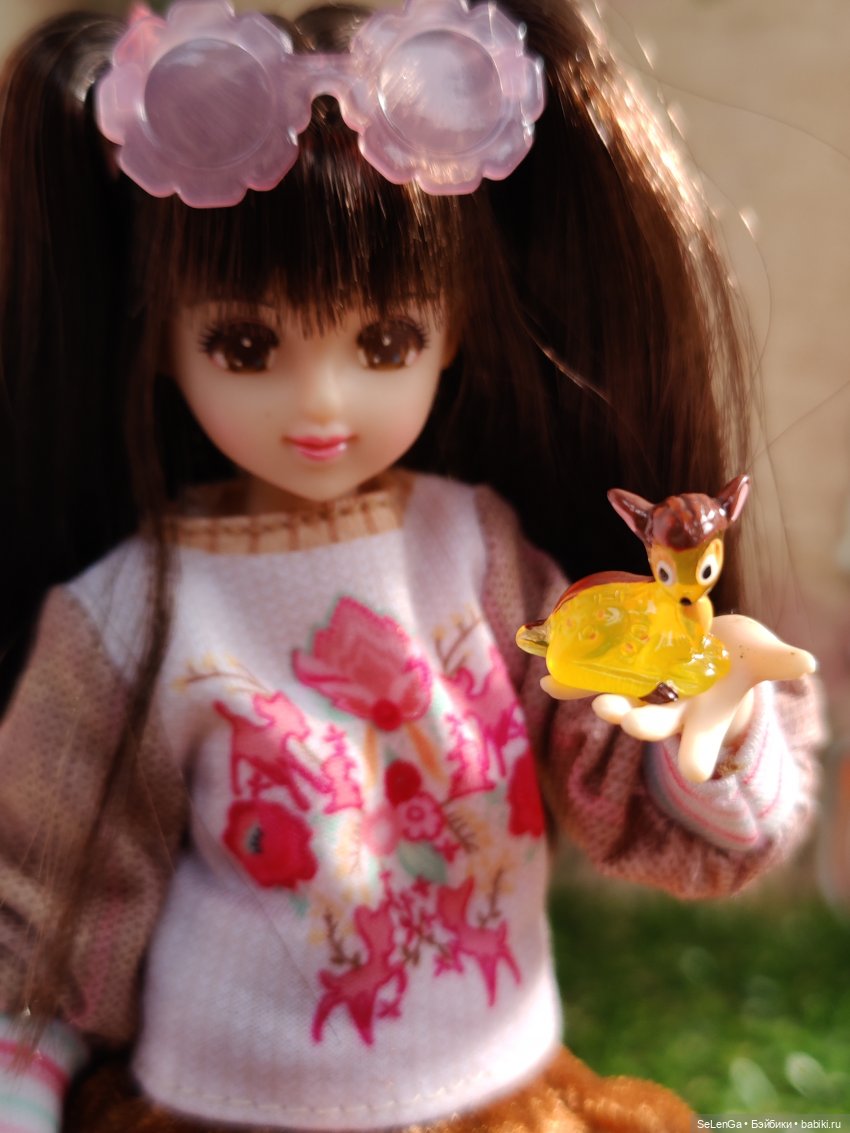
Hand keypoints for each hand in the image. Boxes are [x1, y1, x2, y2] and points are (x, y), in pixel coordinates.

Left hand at [582, 615, 815, 782]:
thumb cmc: (740, 657)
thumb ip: (778, 661)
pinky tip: (549, 683)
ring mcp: (644, 692)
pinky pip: (592, 679)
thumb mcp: (761, 658)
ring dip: (608, 702)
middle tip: (628, 721)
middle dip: (642, 723)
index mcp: (704, 716)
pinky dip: (571, 683)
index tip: (693, 771)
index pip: (700, 744)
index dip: (696, 756)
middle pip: (654, 724)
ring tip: (596, 702)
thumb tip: (806, 663)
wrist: (709, 648)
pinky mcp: (622, 672)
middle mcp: (670, 711)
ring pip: (623, 701)